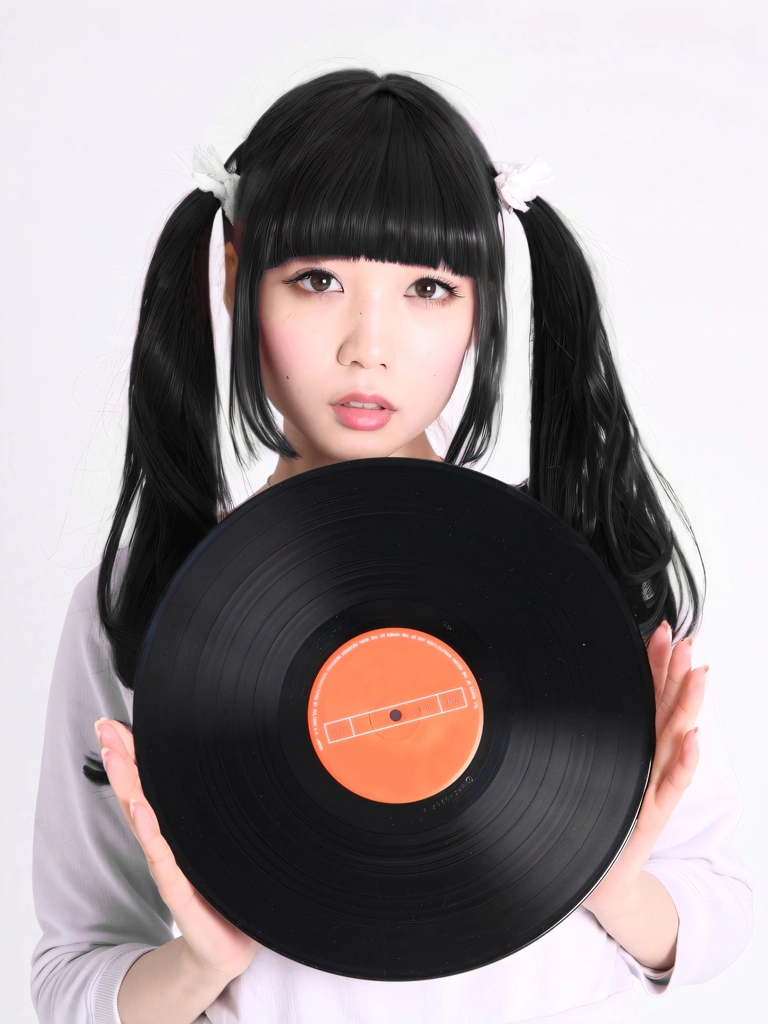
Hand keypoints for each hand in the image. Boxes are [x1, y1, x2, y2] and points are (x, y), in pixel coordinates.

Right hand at [95, 718, 260, 980]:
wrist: (229, 947)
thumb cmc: (227, 889)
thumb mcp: (223, 840)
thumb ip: (222, 809)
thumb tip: (239, 767)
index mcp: (175, 830)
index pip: (150, 784)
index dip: (133, 755)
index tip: (115, 725)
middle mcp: (165, 844)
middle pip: (138, 793)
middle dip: (122, 759)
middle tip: (105, 728)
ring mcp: (169, 865)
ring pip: (143, 820)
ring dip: (128, 787)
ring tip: (116, 758)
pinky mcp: (179, 890)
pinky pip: (163, 858)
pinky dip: (150, 833)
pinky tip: (140, 810)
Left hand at [582, 622, 707, 913]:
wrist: (600, 880)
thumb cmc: (594, 821)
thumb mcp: (593, 768)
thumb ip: (595, 733)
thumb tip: (574, 689)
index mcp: (635, 747)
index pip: (649, 697)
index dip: (656, 664)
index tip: (660, 632)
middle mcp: (650, 763)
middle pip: (667, 711)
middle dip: (676, 674)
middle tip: (683, 641)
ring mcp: (654, 788)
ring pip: (674, 741)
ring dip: (687, 706)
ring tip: (697, 675)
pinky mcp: (651, 817)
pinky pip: (671, 785)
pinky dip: (684, 761)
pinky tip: (692, 738)